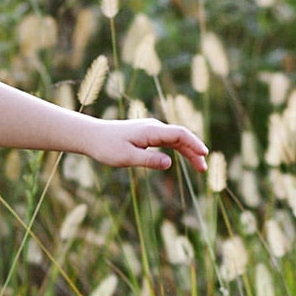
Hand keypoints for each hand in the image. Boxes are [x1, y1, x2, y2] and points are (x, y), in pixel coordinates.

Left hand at [84, 115, 208, 174]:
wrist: (91, 136)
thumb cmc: (106, 147)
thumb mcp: (126, 158)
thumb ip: (148, 160)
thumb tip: (170, 163)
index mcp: (150, 131)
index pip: (179, 134)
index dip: (194, 143)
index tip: (204, 154)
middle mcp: (153, 127)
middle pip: (181, 137)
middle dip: (195, 151)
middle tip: (204, 169)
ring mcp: (150, 129)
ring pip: (175, 139)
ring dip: (188, 151)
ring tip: (199, 166)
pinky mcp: (146, 134)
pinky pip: (168, 140)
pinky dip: (178, 148)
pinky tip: (184, 157)